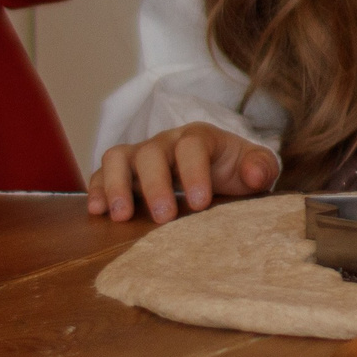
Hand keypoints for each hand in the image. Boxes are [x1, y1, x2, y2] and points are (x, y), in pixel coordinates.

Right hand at [88, 122, 279, 223]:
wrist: (218, 167)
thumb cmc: (232, 169)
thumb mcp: (254, 166)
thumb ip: (260, 167)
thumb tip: (254, 175)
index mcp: (199, 138)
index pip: (192, 146)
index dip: (194, 172)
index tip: (200, 204)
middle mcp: (165, 143)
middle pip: (151, 153)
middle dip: (155, 185)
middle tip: (163, 217)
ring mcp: (140, 155)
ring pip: (118, 157)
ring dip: (116, 185)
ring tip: (121, 216)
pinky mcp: (123, 172)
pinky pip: (100, 173)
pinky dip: (96, 189)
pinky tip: (97, 212)